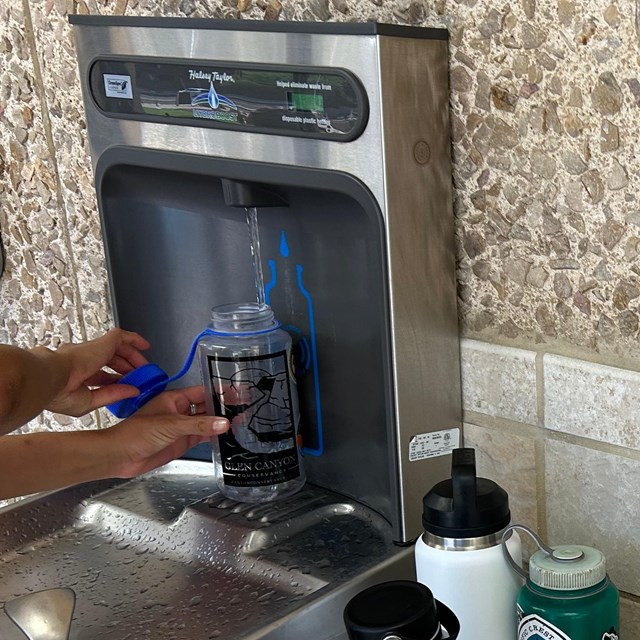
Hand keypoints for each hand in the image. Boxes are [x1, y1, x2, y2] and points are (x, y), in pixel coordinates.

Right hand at [45, 328, 150, 416]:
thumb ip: (112, 395)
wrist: (50, 377)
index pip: (99, 376)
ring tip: (145, 367)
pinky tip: (144, 345)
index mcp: (75, 375)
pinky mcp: (102, 343)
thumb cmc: (58, 393)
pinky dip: (134, 339)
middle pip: (110, 361)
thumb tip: (132, 391)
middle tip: (139, 377)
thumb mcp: (90, 401)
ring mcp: (92, 350)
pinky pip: (121, 336)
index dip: (115, 381)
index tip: (127, 387)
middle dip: (126, 369)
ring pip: (117, 348)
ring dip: (132, 357)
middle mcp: (83, 360)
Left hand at [103, 385, 228, 477]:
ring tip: (239, 420)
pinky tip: (225, 435)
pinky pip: (202, 436)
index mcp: (174, 399)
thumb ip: (199, 424)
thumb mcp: (171, 425)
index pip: (201, 392)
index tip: (235, 392)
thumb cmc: (136, 433)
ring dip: (220, 422)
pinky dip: (213, 435)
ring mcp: (181, 427)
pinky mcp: (181, 442)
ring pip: (206, 422)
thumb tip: (223, 422)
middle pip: (206, 406)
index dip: (218, 391)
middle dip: (222, 407)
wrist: (121, 455)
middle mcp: (179, 411)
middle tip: (242, 406)